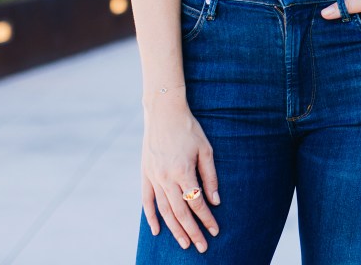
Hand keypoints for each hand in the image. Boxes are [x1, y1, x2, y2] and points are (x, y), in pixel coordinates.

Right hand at [140, 98, 219, 252]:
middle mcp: (166, 177)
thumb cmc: (188, 129)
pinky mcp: (145, 174)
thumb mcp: (206, 149)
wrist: (163, 112)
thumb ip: (210, 177)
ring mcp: (153, 176)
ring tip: (184, 244)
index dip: (207, 219)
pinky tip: (157, 230)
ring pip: (164, 210)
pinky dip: (151, 217)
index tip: (215, 231)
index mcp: (183, 171)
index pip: (196, 203)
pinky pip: (147, 200)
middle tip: (202, 247)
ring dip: (174, 229)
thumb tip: (215, 201)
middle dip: (192, 231)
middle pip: (180, 212)